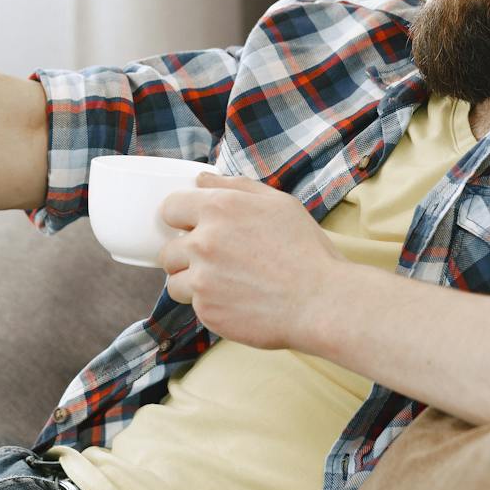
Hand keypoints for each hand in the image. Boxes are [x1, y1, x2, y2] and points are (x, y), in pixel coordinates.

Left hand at [157, 171, 342, 349]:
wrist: (321, 301)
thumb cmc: (305, 250)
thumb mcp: (278, 204)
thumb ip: (235, 186)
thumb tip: (200, 179)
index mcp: (218, 208)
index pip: (169, 208)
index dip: (181, 219)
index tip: (193, 228)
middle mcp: (203, 242)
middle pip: (168, 250)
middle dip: (187, 256)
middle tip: (218, 263)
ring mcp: (202, 279)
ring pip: (175, 282)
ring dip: (193, 283)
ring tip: (226, 285)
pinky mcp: (207, 310)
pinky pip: (194, 306)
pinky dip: (210, 305)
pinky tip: (238, 302)